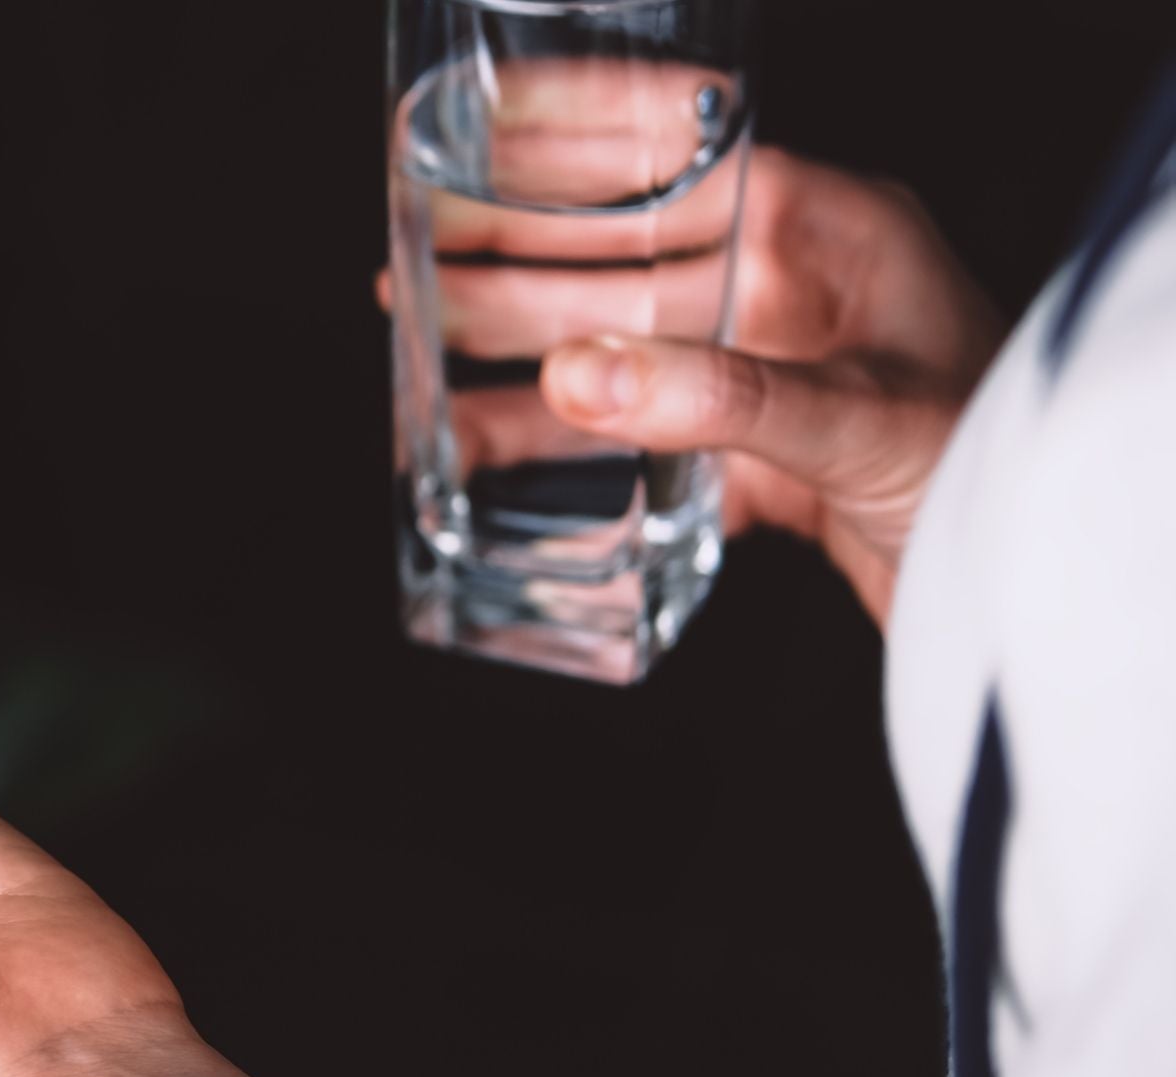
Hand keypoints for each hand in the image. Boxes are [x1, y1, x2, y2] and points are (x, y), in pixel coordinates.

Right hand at [384, 94, 1005, 624]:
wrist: (1046, 584)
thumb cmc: (999, 463)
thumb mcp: (864, 414)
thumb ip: (718, 396)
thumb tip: (575, 373)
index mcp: (824, 228)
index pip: (679, 141)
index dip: (573, 122)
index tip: (476, 112)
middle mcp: (782, 288)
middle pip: (618, 245)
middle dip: (507, 240)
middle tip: (409, 239)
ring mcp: (758, 371)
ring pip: (607, 340)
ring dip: (508, 338)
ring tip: (413, 330)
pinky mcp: (745, 455)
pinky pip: (626, 436)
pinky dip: (550, 441)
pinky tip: (476, 439)